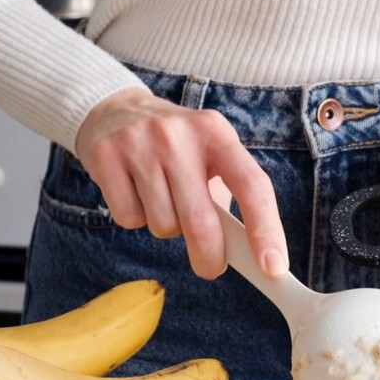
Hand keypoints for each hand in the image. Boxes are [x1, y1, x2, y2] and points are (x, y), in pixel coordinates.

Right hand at [75, 87, 288, 279]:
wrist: (116, 110)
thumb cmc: (176, 147)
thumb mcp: (209, 156)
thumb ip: (228, 198)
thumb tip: (245, 253)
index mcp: (216, 133)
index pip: (252, 185)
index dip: (266, 229)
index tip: (274, 268)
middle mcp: (178, 135)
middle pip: (201, 220)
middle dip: (209, 257)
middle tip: (211, 267)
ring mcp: (139, 143)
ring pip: (163, 225)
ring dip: (167, 228)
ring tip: (161, 199)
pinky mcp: (105, 156)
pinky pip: (129, 219)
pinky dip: (135, 218)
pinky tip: (135, 192)